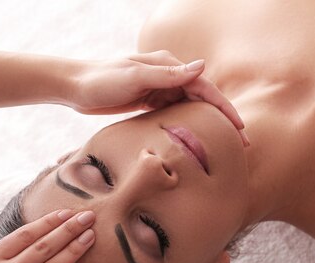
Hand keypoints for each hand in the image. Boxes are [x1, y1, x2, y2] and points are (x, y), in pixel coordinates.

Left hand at [69, 50, 248, 145]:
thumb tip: (202, 66)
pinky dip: (188, 124)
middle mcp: (167, 74)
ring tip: (223, 144)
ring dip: (207, 123)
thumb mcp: (134, 77)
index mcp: (167, 65)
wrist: (74, 87)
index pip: (204, 86)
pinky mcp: (149, 100)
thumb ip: (167, 74)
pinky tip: (195, 139)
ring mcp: (158, 88)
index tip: (239, 127)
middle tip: (240, 143)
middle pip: (202, 98)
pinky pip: (175, 112)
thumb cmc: (101, 80)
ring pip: (190, 107)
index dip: (224, 108)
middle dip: (222, 119)